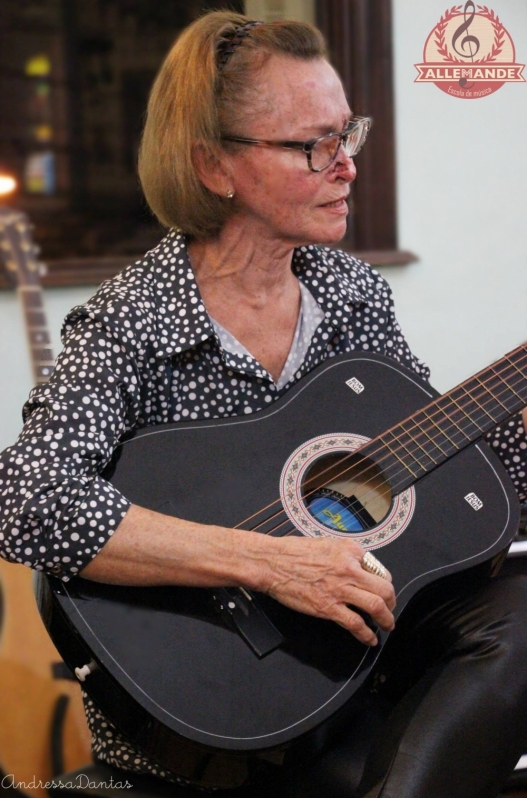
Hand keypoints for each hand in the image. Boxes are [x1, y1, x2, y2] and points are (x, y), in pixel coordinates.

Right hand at [261, 535, 395, 645]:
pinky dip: (366, 635)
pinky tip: (369, 639)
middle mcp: (349, 568)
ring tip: (387, 625)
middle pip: (384, 589)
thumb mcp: (326, 544)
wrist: (271, 563)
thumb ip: (345, 555)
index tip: (382, 591)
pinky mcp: (328, 607)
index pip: (379, 569)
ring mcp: (339, 589)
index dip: (384, 583)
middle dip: (392, 602)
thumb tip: (357, 567)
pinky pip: (355, 624)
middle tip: (390, 609)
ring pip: (376, 606)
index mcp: (350, 550)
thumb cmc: (292, 551)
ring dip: (386, 619)